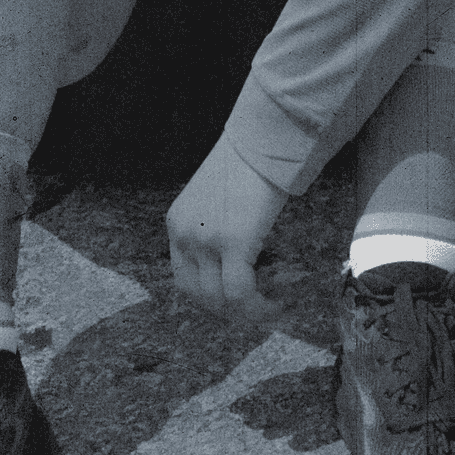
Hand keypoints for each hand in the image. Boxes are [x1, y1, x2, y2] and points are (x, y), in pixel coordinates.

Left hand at [166, 135, 289, 323]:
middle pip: (197, 294)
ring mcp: (205, 240)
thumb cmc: (247, 164)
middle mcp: (184, 234)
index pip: (183, 278)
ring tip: (272, 308)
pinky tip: (277, 303)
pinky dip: (258, 307)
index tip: (236, 303)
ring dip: (246, 312)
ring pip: (219, 300)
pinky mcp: (232, 242)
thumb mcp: (216, 200)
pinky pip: (239, 293)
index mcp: (177, 223)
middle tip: (257, 310)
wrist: (262, 141)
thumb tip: (240, 262)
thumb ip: (215, 229)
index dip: (210, 297)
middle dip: (228, 311)